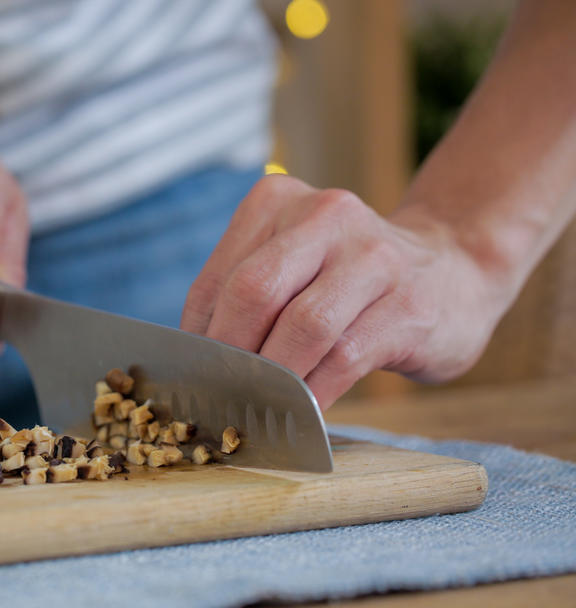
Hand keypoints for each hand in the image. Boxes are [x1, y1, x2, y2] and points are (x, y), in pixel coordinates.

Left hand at [181, 175, 510, 408]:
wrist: (454, 273)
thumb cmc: (348, 282)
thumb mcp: (291, 265)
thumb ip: (245, 299)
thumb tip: (195, 362)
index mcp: (277, 200)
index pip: (218, 280)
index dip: (198, 338)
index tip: (194, 378)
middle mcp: (325, 215)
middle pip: (253, 293)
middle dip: (229, 355)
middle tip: (221, 395)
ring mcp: (373, 256)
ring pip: (302, 326)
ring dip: (273, 377)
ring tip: (259, 407)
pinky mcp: (408, 305)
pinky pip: (346, 357)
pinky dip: (315, 393)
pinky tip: (303, 412)